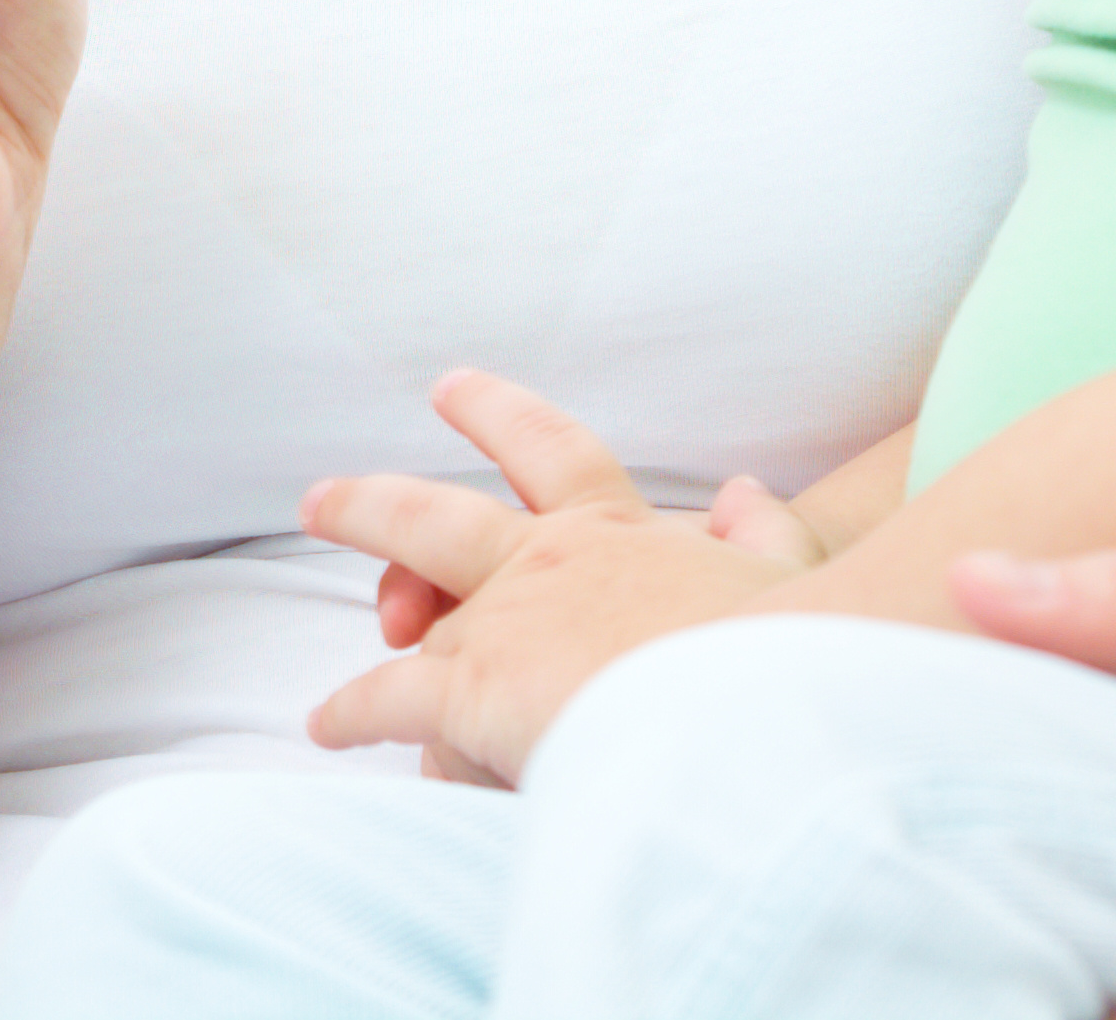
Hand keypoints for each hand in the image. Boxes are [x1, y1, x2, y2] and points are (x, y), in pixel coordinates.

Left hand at [299, 371, 819, 783]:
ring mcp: (504, 621)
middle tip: (322, 500)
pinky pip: (392, 698)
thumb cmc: (790, 657)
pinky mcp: (475, 687)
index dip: (497, 415)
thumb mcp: (793, 576)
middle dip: (372, 505)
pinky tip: (327, 726)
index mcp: (619, 529)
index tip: (452, 388)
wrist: (762, 715)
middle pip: (432, 516)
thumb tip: (746, 491)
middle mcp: (546, 560)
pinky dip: (354, 713)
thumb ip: (765, 531)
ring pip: (418, 623)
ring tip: (339, 681)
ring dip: (389, 649)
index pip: (552, 451)